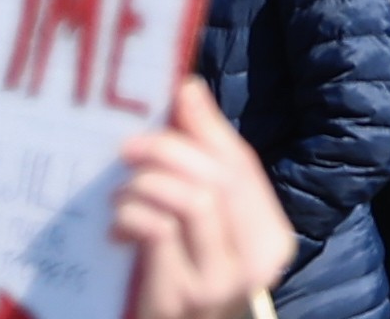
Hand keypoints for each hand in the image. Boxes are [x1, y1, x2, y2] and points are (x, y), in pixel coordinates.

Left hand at [109, 82, 297, 318]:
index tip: (180, 94)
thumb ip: (206, 171)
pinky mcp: (178, 296)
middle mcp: (256, 259)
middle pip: (220, 179)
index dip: (211, 127)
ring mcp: (218, 280)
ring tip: (122, 191)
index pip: (244, 168)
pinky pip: (159, 231)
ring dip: (149, 184)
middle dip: (172, 150)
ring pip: (193, 201)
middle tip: (130, 144)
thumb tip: (188, 92)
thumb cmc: (188, 283)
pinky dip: (135, 213)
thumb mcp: (205, 231)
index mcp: (271, 238)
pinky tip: (119, 221)